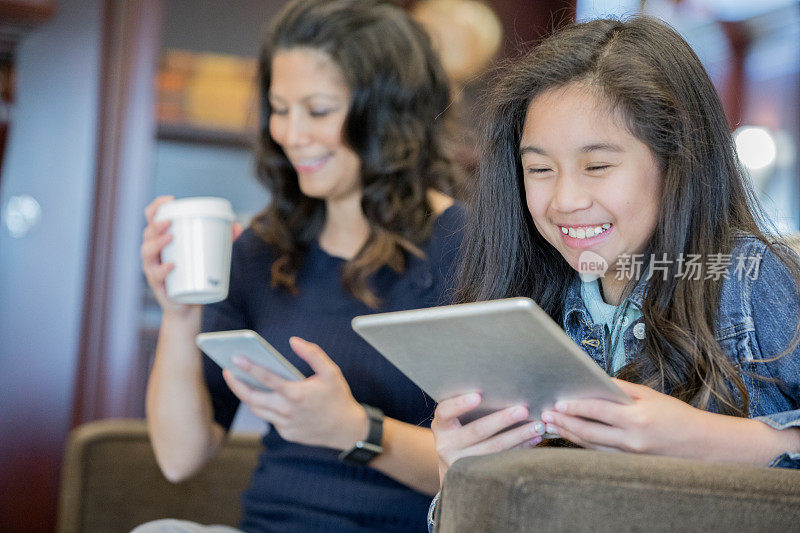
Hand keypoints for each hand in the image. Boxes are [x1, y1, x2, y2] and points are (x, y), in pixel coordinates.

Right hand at [141, 196, 241, 314]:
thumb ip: (222, 240)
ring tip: (170, 238)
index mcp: (161, 240)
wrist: (188, 305)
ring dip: (156, 243)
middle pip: (147, 233)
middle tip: (170, 221)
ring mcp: (153, 268)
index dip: (156, 207)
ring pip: (146, 252)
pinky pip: (155, 276)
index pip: (152, 219)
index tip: (169, 200)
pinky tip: (171, 266)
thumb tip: (238, 226)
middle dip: (156, 224)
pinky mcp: (158, 285)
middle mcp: (153, 252)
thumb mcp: (208, 254)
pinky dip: (162, 270)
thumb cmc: (195, 274)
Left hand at [221, 337, 367, 449]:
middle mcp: (287, 411)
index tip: (235, 358)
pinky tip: (261, 395)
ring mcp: (285, 425)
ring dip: (246, 396)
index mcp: (296, 394)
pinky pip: (270, 419)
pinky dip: (265, 407)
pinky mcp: (286, 433)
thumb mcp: (331, 371)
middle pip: (252, 397)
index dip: (249, 367)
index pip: (266, 378)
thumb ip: (313, 353)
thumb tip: (294, 340)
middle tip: (227, 371)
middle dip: (236, 384)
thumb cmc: (338, 396)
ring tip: (239, 382)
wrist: (346, 429)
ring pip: (257, 409)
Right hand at [431, 394, 545, 484]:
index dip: (460, 404)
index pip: (446, 411)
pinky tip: (534, 439)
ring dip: (518, 436)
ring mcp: (461, 463)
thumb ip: (466, 409)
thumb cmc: (459, 433)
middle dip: (502, 419)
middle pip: (477, 431)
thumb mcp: (454, 422)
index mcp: (441, 426)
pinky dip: (520, 448)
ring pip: (493, 448)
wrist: (453, 468)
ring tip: (537, 426)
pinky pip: (502, 460)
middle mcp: (447, 445)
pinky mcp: (477, 475)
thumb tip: (504, 389)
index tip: (478, 396)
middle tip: (523, 410)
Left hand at [540, 379, 710, 456]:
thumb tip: (595, 381)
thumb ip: (621, 389)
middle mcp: (631, 439)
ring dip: (569, 435)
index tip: (558, 404)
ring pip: (591, 446)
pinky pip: (601, 453)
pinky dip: (584, 445)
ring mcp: (630, 455)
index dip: (575, 408)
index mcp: (637, 418)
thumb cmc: (677, 416)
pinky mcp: (630, 463)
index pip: (598, 412)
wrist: (701, 445)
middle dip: (564, 423)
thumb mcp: (651, 395)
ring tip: (552, 426)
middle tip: (546, 416)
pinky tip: (572, 436)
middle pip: (589, 432)